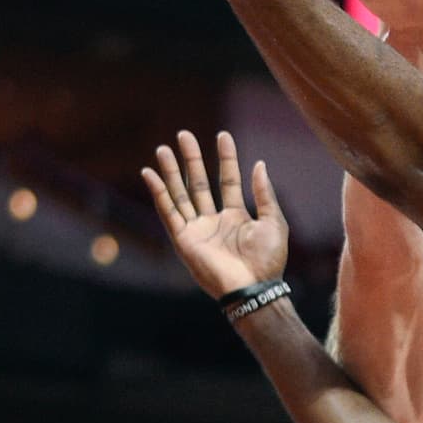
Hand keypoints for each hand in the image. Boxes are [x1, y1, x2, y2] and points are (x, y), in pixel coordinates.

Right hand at [143, 130, 287, 299]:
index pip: (228, 180)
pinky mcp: (183, 240)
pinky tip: (150, 174)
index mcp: (236, 217)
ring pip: (180, 194)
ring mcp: (197, 230)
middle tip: (184, 134)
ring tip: (163, 149)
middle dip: (191, 160)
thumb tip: (259, 164)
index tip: (223, 135)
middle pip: (199, 184)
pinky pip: (168, 212)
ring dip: (172, 172)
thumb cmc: (268, 260)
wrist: (254, 288)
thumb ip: (265, 193)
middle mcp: (214, 221)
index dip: (226, 158)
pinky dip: (158, 193)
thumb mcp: (273, 221)